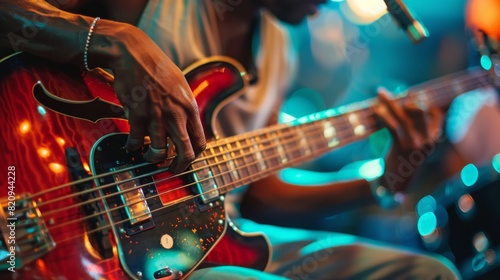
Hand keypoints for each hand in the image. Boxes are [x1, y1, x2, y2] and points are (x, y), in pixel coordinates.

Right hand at [98, 25, 205, 172]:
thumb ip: (184, 107)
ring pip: (160, 152)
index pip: (201, 142)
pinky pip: (137, 142)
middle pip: (186, 153)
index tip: (186, 159)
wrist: (134, 54)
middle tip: (171, 170)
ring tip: (149, 157)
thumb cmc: (157, 68)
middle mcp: (177, 114)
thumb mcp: (181, 86)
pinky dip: (132, 148)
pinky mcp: (137, 116)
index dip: (194, 156)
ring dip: (153, 159)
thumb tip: (186, 123)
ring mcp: (157, 116)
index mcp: (190, 108)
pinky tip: (129, 147)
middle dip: (179, 167)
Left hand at [374, 88, 443, 191]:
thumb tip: (410, 106)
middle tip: (391, 95)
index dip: (424, 105)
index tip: (413, 97)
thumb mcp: (413, 147)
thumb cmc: (401, 164)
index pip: (436, 116)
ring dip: (390, 102)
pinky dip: (383, 115)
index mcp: (433, 142)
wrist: (392, 187)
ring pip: (403, 116)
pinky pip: (391, 126)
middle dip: (405, 100)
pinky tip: (375, 108)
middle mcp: (427, 143)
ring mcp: (414, 145)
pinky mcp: (400, 148)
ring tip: (380, 92)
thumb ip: (415, 130)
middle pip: (418, 112)